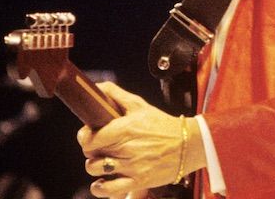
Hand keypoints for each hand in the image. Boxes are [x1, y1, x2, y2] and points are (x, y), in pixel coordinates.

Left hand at [76, 83, 198, 197]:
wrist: (189, 144)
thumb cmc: (163, 125)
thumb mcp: (140, 105)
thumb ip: (116, 95)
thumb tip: (97, 87)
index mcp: (125, 129)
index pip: (90, 138)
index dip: (85, 136)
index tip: (89, 135)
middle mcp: (127, 149)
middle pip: (91, 154)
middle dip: (92, 149)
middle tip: (102, 147)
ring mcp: (132, 167)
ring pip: (96, 170)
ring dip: (96, 166)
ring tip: (105, 162)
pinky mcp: (138, 182)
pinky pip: (109, 190)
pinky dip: (101, 188)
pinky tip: (104, 181)